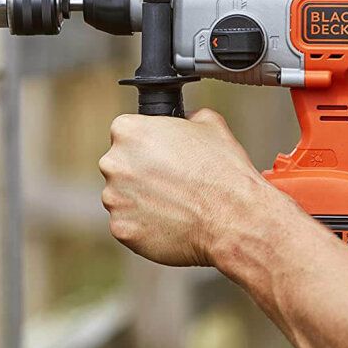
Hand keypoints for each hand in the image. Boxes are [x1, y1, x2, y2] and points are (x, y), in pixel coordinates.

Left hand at [99, 108, 272, 265]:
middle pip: (121, 166)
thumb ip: (185, 118)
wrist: (233, 217)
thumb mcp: (209, 124)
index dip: (147, 145)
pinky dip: (144, 226)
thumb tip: (184, 120)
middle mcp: (113, 162)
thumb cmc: (222, 170)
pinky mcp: (121, 229)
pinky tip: (170, 223)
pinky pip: (128, 224)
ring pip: (122, 197)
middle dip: (141, 173)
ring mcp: (114, 198)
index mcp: (128, 131)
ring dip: (141, 201)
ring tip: (174, 204)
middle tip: (170, 183)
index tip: (162, 156)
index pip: (126, 133)